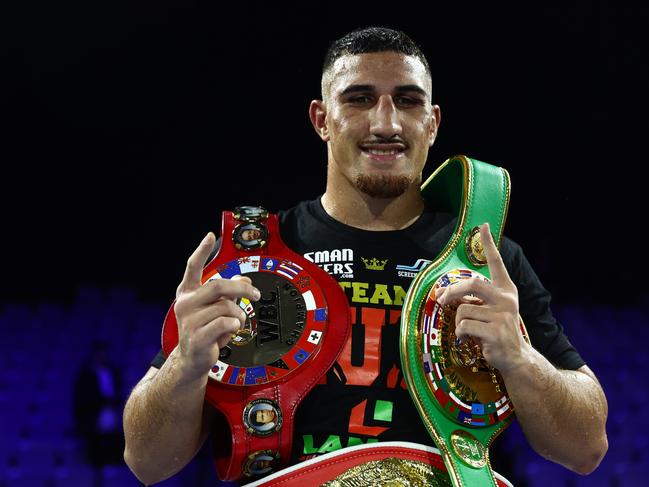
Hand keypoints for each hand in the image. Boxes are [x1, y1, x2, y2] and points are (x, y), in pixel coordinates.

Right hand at [173, 232, 260, 380]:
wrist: (192, 360)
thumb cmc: (205, 331)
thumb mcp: (217, 309)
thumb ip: (229, 292)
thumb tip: (245, 278)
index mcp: (188, 293)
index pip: (193, 267)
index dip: (202, 251)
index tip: (210, 236)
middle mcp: (185, 304)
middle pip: (218, 285)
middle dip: (242, 288)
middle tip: (256, 294)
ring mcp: (189, 321)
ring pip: (226, 307)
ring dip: (238, 315)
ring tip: (235, 324)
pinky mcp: (197, 337)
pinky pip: (225, 323)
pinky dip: (235, 326)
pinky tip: (230, 332)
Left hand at [435, 223, 527, 372]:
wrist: (516, 357)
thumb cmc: (498, 330)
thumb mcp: (492, 309)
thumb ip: (477, 298)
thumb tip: (447, 293)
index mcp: (506, 290)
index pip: (497, 263)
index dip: (489, 244)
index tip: (483, 226)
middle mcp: (506, 299)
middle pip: (472, 284)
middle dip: (452, 291)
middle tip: (441, 299)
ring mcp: (502, 316)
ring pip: (463, 310)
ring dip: (459, 322)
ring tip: (469, 330)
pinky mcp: (495, 332)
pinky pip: (464, 326)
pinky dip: (461, 334)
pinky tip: (471, 339)